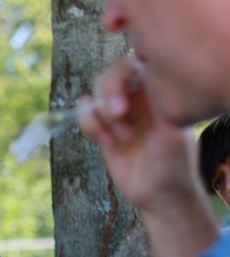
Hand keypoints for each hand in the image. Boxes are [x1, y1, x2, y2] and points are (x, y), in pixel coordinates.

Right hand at [79, 56, 198, 213]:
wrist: (156, 194)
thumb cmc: (173, 164)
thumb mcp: (170, 130)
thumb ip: (156, 99)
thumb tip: (140, 70)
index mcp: (159, 89)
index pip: (137, 61)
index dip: (126, 70)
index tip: (128, 88)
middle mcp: (139, 95)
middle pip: (111, 73)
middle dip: (109, 91)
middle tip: (118, 113)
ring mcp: (119, 111)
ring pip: (94, 92)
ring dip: (101, 114)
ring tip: (119, 137)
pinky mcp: (102, 126)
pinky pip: (84, 112)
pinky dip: (90, 126)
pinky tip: (107, 143)